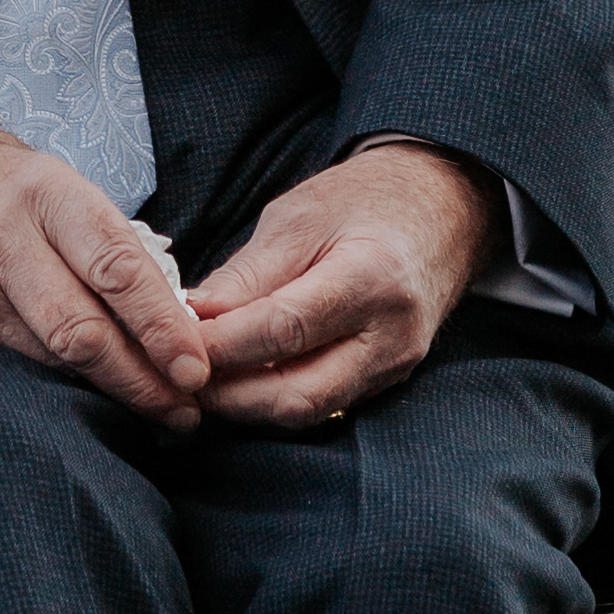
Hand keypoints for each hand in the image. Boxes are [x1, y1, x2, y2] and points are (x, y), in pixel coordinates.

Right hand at [0, 106, 210, 424]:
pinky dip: (63, 382)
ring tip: (158, 409)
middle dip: (143, 379)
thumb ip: (101, 241)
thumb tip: (173, 313)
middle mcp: (5, 237)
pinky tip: (94, 394)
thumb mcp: (48, 183)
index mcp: (46, 193)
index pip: (117, 268)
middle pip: (84, 329)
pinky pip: (16, 360)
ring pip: (52, 356)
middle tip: (186, 409)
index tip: (199, 367)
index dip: (163, 326)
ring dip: (111, 390)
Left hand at [187, 142, 489, 425]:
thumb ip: (248, 273)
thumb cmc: (366, 201)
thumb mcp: (299, 216)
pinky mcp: (386, 380)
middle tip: (177, 372)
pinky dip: (273, 397)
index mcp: (371, 280)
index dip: (220, 343)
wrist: (442, 210)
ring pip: (307, 412)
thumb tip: (191, 316)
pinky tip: (241, 378)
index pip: (282, 330)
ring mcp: (393, 367)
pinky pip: (322, 405)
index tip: (172, 338)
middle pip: (296, 394)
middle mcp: (391, 337)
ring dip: (246, 404)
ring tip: (201, 377)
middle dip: (227, 393)